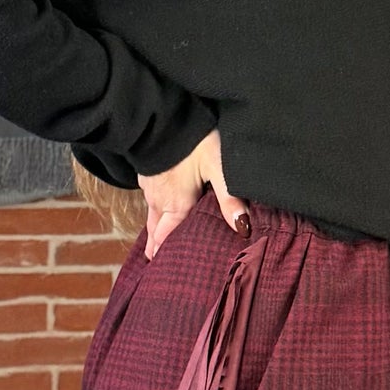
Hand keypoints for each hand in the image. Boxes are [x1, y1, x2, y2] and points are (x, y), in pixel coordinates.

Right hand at [136, 128, 248, 258]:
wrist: (160, 116)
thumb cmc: (192, 142)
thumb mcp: (217, 167)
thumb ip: (229, 198)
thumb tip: (243, 229)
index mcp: (176, 206)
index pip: (168, 239)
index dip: (167, 256)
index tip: (164, 273)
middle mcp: (159, 201)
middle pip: (157, 231)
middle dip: (159, 249)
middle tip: (159, 266)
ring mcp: (150, 187)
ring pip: (152, 216)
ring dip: (155, 231)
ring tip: (157, 245)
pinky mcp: (147, 174)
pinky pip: (150, 199)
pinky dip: (154, 210)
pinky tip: (159, 208)